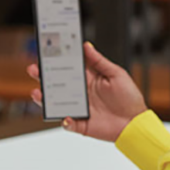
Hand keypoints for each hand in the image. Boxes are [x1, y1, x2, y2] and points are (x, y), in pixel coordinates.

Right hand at [28, 42, 147, 141]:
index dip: (57, 61)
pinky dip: (64, 121)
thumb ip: (99, 61)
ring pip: (57, 103)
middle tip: (34, 69)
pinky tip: (64, 117)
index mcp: (89, 79)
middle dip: (44, 76)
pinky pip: (68, 123)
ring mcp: (80, 109)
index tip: (46, 52)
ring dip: (45, 98)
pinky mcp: (81, 124)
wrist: (135, 123)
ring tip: (37, 92)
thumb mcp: (116, 74)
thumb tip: (86, 45)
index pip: (69, 68)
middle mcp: (81, 93)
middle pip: (58, 84)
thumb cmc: (129, 98)